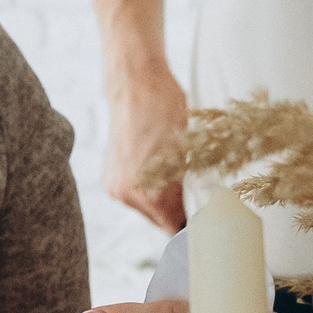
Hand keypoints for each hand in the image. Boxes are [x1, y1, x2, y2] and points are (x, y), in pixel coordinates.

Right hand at [104, 66, 188, 231]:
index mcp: (149, 195)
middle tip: (196, 200)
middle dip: (176, 211)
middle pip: (159, 219)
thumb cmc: (168, 112)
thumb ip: (187, 187)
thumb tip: (196, 207)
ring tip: (177, 180)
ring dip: (162, 199)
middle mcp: (126, 195)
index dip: (190, 226)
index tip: (203, 222)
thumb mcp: (188, 153)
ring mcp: (114, 185)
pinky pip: (134, 192)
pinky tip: (159, 171)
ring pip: (146, 206)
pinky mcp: (109, 175)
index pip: (174, 227)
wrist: (137, 85)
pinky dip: (148, 186)